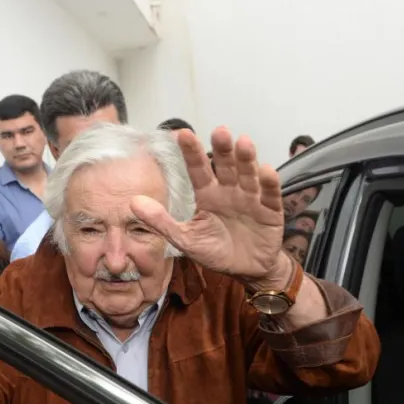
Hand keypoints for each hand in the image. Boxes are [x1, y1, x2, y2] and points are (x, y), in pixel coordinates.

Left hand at [132, 126, 289, 289]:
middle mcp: (229, 191)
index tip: (182, 133)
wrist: (246, 271)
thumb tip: (133, 202)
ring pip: (248, 175)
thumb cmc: (216, 251)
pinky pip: (269, 195)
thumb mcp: (186, 239)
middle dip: (223, 149)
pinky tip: (265, 171)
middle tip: (219, 132)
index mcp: (208, 195)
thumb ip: (161, 222)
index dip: (191, 152)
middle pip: (225, 166)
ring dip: (246, 160)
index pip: (197, 170)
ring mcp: (251, 199)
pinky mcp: (270, 211)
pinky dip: (269, 183)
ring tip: (244, 143)